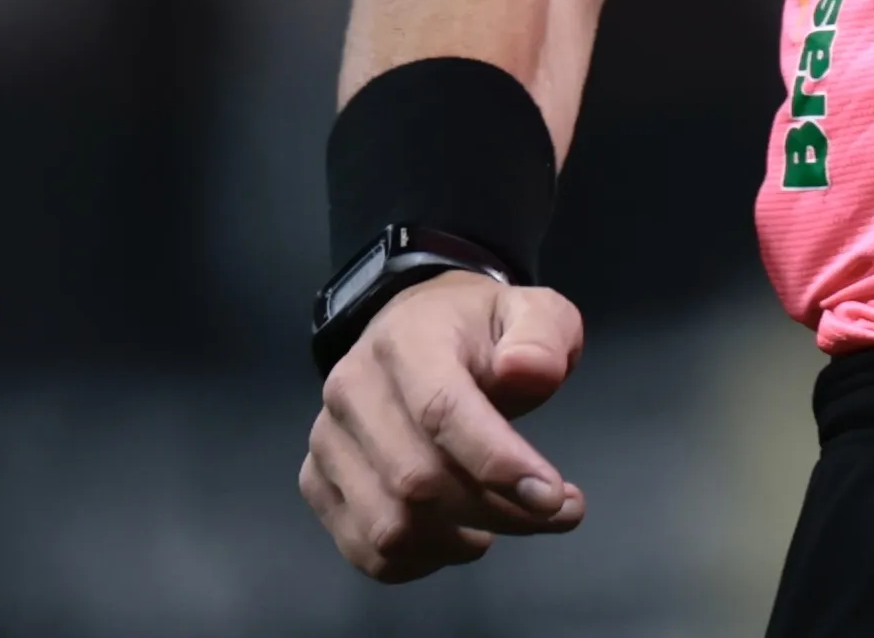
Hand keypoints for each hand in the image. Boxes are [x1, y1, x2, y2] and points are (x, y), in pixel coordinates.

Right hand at [299, 270, 588, 580]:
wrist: (416, 329)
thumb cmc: (480, 331)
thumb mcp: (531, 312)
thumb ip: (542, 335)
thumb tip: (529, 372)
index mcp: (406, 340)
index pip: (440, 410)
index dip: (497, 462)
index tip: (552, 496)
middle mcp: (352, 389)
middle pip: (417, 480)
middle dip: (497, 511)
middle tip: (554, 513)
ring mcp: (328, 440)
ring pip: (389, 526)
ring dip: (459, 541)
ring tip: (504, 520)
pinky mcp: (319, 482)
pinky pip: (365, 550)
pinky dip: (421, 561)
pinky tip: (459, 536)